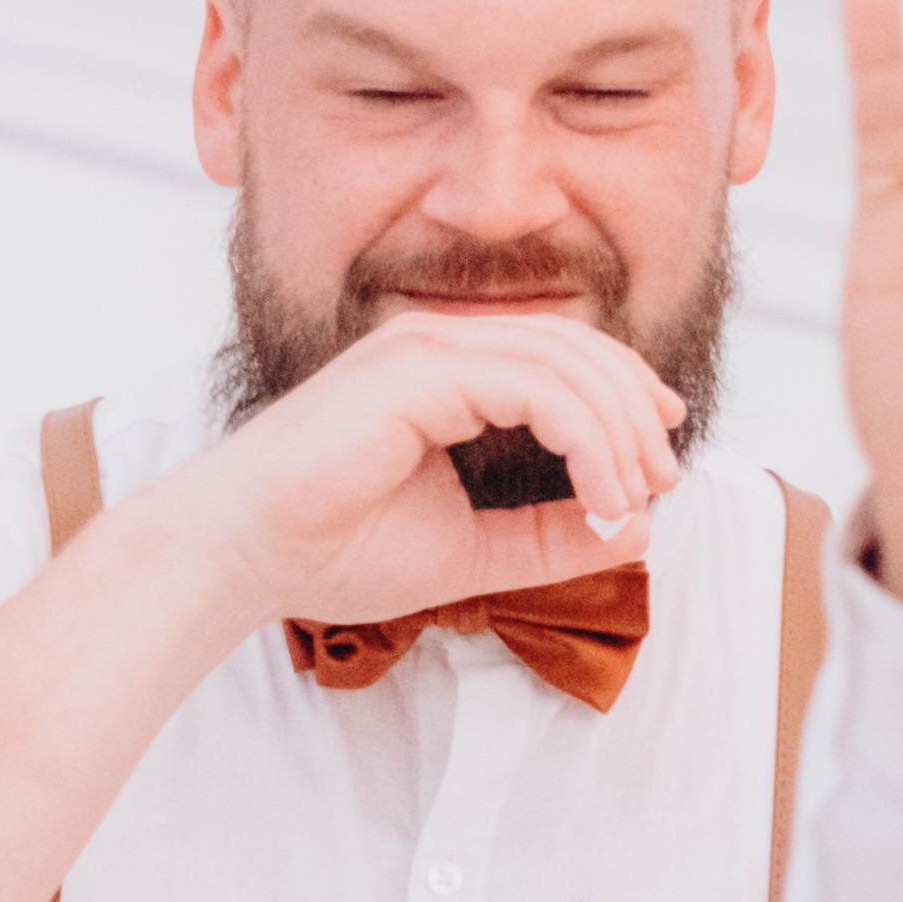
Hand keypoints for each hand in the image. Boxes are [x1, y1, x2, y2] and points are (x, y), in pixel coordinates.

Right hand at [152, 304, 690, 638]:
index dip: (624, 399)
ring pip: (565, 363)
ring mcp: (423, 348)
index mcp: (442, 371)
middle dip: (635, 414)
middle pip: (575, 350)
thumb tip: (635, 529)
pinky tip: (602, 494)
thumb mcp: (470, 550)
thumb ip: (547, 537)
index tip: (658, 467)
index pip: (560, 358)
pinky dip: (587, 440)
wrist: (240, 557)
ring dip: (619, 431)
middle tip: (662, 484)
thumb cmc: (328, 550)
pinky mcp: (416, 371)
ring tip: (637, 497)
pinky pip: (535, 389)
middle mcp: (435, 345)